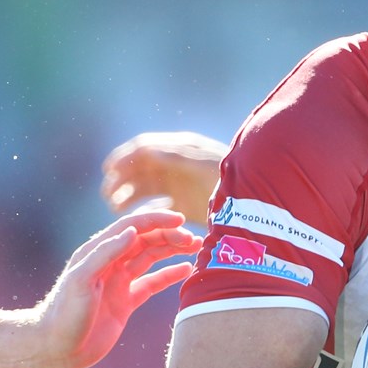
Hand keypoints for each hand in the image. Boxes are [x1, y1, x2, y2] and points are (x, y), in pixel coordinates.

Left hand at [37, 206, 202, 367]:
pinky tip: (186, 270)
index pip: (132, 227)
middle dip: (170, 235)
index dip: (156, 220)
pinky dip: (169, 275)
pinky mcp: (126, 302)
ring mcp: (119, 282)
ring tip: (196, 247)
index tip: (180, 219)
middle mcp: (110, 263)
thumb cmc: (63, 313)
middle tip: (195, 239)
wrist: (56, 348)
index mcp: (98, 252)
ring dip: (173, 250)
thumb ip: (106, 253)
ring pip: (151, 259)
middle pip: (146, 241)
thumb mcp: (82, 280)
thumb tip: (133, 231)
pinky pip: (152, 284)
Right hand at [101, 131, 228, 223]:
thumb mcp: (203, 165)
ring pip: (146, 188)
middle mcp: (177, 165)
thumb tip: (145, 148)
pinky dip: (146, 210)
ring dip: (129, 195)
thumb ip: (176, 156)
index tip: (108, 170)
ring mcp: (180, 184)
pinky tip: (138, 220)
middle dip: (121, 179)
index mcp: (180, 149)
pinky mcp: (185, 204)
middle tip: (107, 194)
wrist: (260, 202)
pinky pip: (159, 204)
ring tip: (115, 208)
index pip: (144, 149)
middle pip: (140, 168)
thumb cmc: (234, 178)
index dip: (124, 157)